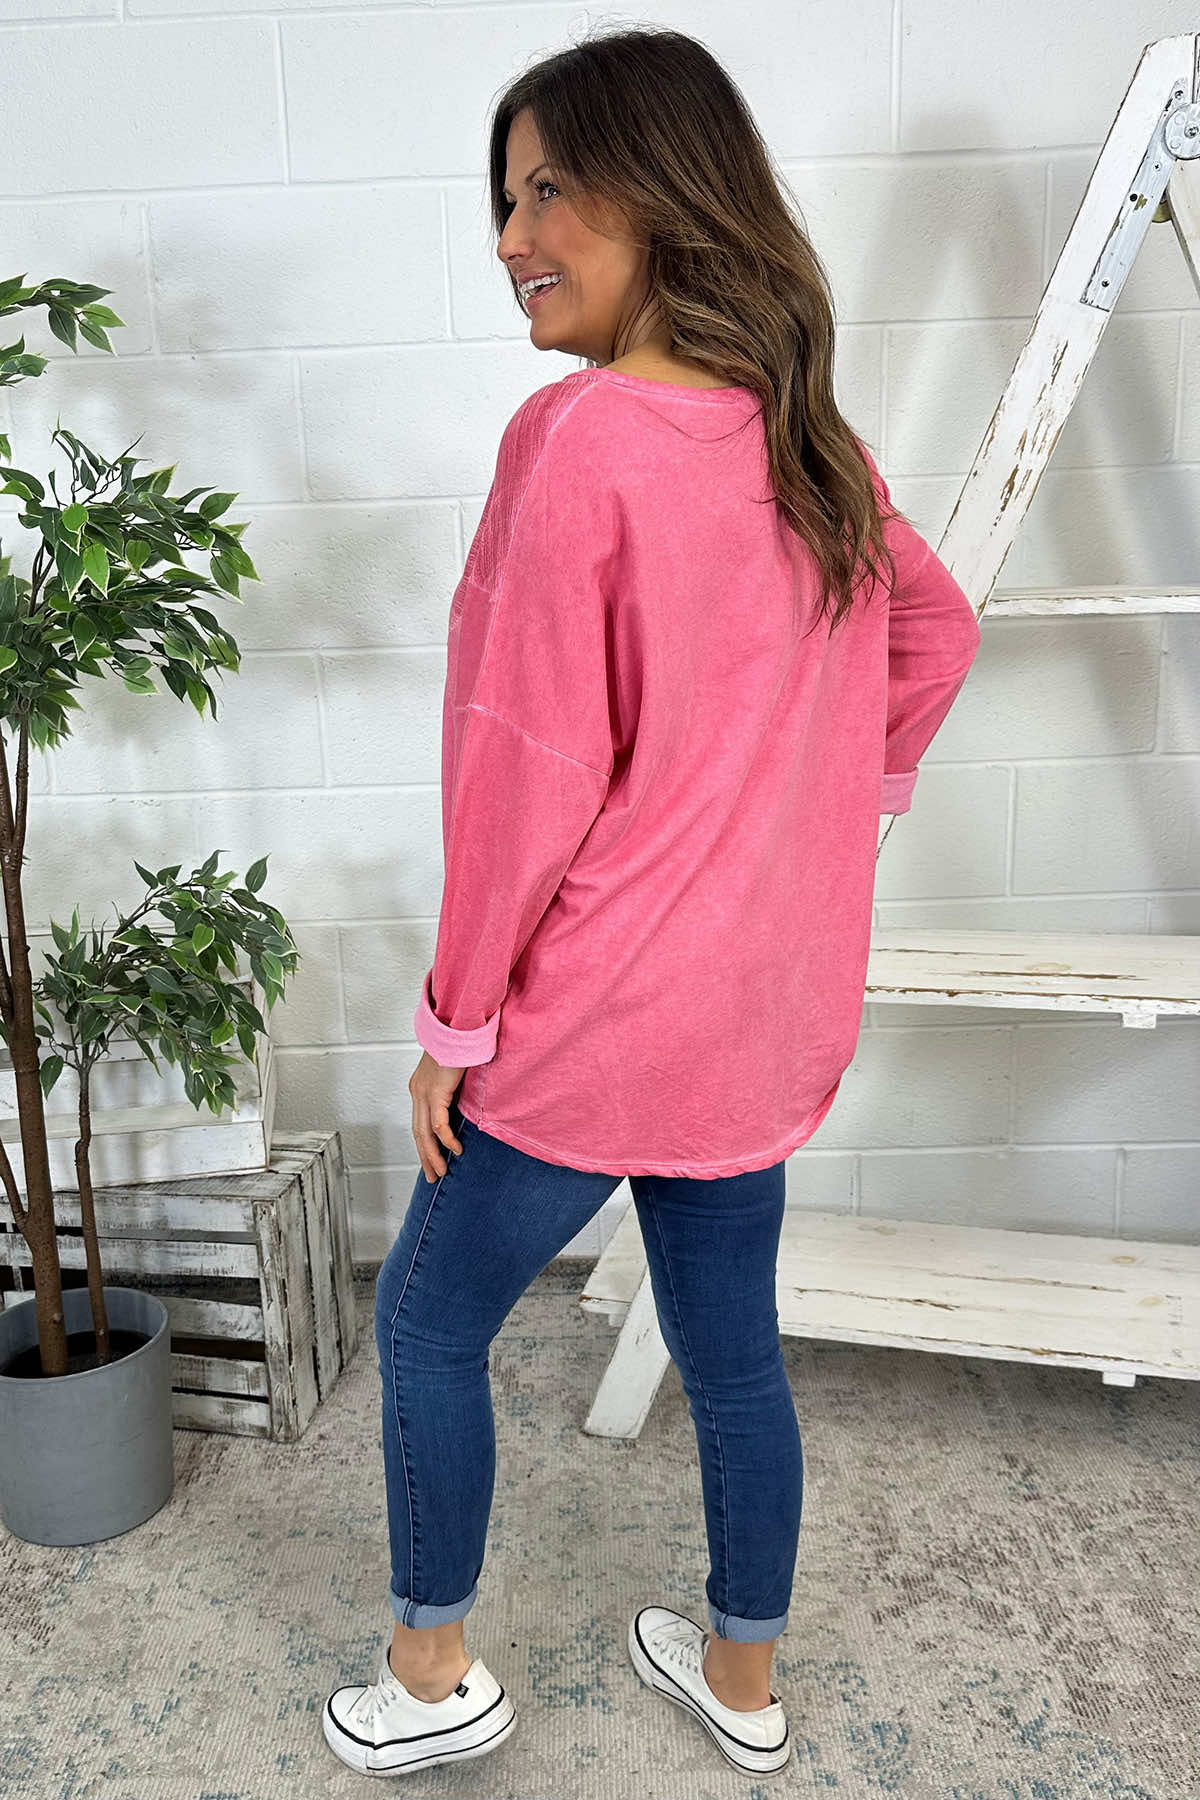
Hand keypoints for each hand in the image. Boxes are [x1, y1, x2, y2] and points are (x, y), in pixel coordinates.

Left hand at [409, 1049, 465, 1182]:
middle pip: (417, 1133)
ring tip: (442, 1170)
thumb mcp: (453, 1072)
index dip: (424, 1144)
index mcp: (420, 1087)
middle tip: (433, 1175)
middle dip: (425, 1157)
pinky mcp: (435, 1093)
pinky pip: (439, 1124)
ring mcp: (424, 1093)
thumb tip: (464, 1105)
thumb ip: (453, 1089)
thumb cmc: (459, 1043)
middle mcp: (418, 1092)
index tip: (431, 1159)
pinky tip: (455, 1149)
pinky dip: (446, 1139)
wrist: (457, 1027)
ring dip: (432, 1155)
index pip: (418, 1123)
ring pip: (424, 1134)